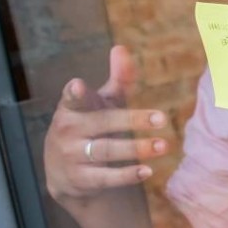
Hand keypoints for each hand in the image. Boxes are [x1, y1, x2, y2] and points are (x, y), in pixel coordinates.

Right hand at [45, 46, 170, 203]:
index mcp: (71, 109)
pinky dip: (127, 175)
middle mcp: (68, 131)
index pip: (72, 99)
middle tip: (163, 118)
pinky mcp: (80, 180)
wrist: (63, 174)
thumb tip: (121, 48)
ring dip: (137, 149)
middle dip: (132, 120)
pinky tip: (148, 171)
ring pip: (107, 151)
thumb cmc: (88, 127)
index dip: (74, 93)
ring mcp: (72, 157)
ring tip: (163, 146)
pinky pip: (105, 177)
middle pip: (103, 123)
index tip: (78, 85)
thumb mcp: (100, 103)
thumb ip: (115, 80)